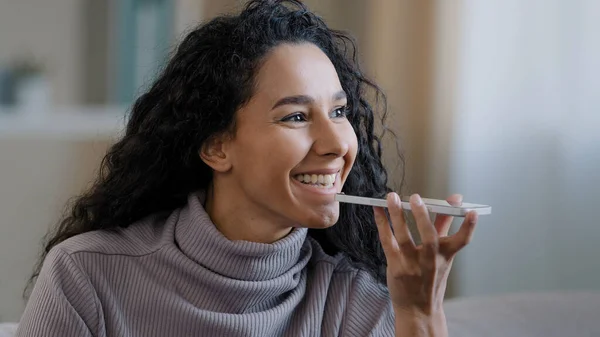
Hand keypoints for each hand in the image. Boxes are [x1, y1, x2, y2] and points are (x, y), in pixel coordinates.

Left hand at [373, 193, 477, 334]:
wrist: (418, 310)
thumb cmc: (430, 278)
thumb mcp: (442, 256)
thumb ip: (444, 227)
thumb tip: (452, 202)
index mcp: (446, 256)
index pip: (462, 240)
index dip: (469, 227)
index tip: (472, 212)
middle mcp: (430, 261)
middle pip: (429, 237)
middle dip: (423, 216)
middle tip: (416, 198)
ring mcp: (412, 265)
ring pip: (404, 238)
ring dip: (397, 215)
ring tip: (392, 198)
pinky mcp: (396, 267)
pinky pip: (387, 242)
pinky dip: (382, 224)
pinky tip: (378, 211)